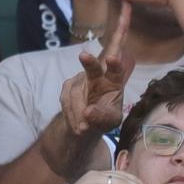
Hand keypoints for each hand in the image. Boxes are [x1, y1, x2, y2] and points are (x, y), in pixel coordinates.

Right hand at [60, 1, 132, 135]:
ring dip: (79, 111)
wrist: (87, 123)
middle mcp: (98, 75)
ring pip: (76, 93)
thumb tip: (88, 112)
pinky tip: (78, 124)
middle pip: (93, 67)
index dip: (115, 63)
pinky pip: (67, 100)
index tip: (113, 58)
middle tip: (84, 56)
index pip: (116, 70)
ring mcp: (81, 79)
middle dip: (89, 61)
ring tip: (84, 127)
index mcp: (114, 81)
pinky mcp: (68, 86)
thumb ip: (103, 116)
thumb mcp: (111, 121)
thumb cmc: (105, 117)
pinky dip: (72, 115)